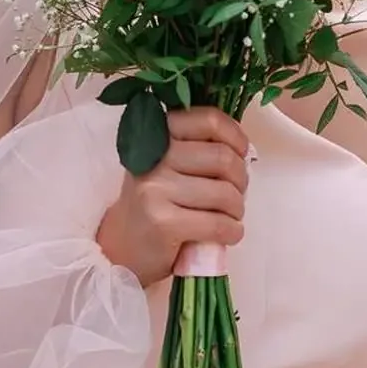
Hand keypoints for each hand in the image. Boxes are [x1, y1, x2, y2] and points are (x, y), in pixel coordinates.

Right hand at [96, 107, 249, 285]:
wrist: (123, 247)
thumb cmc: (159, 202)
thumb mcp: (171, 165)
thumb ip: (200, 148)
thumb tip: (243, 148)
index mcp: (158, 137)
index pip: (208, 120)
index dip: (235, 135)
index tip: (241, 153)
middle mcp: (154, 159)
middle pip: (223, 158)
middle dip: (241, 179)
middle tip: (235, 193)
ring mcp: (155, 190)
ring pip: (225, 193)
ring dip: (237, 209)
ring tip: (228, 216)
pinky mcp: (162, 223)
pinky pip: (218, 224)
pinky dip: (232, 231)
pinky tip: (226, 233)